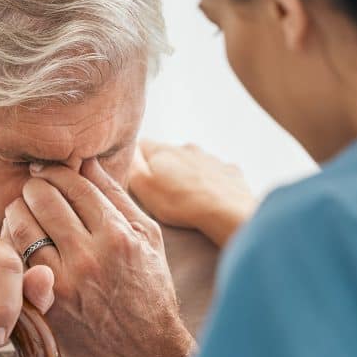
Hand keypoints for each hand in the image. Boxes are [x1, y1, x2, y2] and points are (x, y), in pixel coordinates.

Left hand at [2, 159, 193, 356]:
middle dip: (35, 187)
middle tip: (34, 187)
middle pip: (44, 200)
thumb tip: (87, 162)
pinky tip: (18, 239)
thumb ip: (117, 197)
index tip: (51, 172)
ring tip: (22, 209)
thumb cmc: (149, 288)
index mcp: (118, 236)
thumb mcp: (148, 237)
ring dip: (18, 211)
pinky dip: (12, 244)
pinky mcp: (46, 304)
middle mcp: (89, 257)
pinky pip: (16, 261)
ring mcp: (64, 282)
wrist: (143, 350)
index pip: (74, 185)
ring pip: (23, 227)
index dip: (57, 172)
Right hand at [129, 140, 256, 246]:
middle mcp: (186, 148)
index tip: (137, 176)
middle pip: (168, 153)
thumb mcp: (143, 186)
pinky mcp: (229, 171)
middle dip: (164, 167)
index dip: (136, 160)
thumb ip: (131, 166)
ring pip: (193, 162)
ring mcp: (210, 158)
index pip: (141, 145)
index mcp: (163, 151)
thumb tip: (128, 152)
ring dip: (188, 174)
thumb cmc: (179, 203)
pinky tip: (210, 198)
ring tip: (186, 197)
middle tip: (162, 191)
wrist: (225, 211)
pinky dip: (210, 182)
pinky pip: (215, 173)